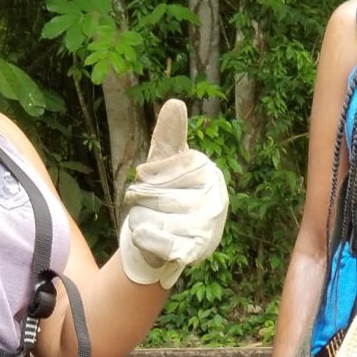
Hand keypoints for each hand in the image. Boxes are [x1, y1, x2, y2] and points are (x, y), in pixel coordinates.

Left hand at [118, 100, 228, 289]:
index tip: (147, 180)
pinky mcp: (195, 253)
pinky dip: (143, 239)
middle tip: (148, 206)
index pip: (161, 167)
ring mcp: (208, 228)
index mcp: (208, 172)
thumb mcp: (164, 164)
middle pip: (154, 195)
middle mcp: (215, 199)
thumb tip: (176, 103)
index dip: (146, 176)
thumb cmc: (164, 197)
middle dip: (141, 201)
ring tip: (152, 223)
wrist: (164, 242)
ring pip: (151, 218)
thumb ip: (169, 137)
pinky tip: (147, 237)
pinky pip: (156, 241)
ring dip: (140, 220)